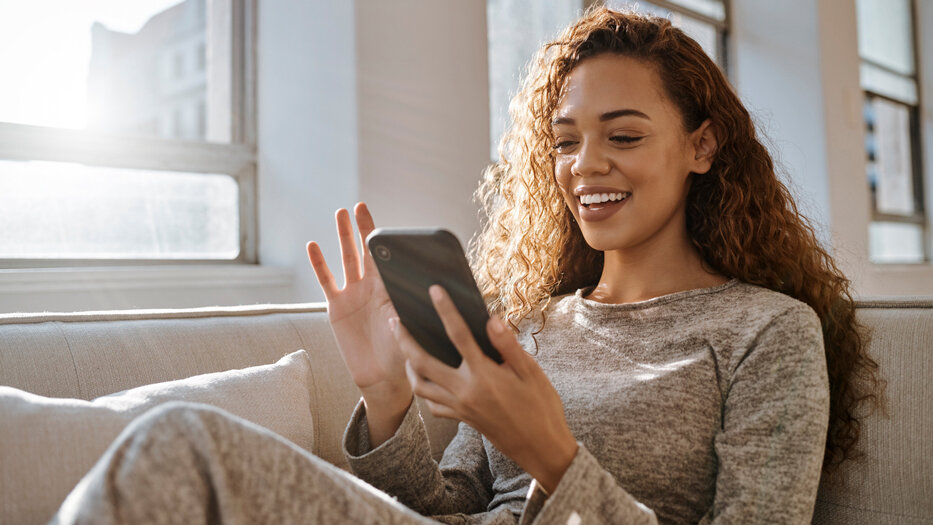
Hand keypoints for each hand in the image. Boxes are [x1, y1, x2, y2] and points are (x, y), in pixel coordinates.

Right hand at [306, 204, 410, 408]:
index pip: (387, 260)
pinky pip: (327, 281)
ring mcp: (353, 295)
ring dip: (343, 237)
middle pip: (366, 252)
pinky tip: (313, 245)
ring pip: (347, 259)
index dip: (384, 240)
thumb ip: (403, 314)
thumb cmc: (401, 355)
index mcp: (392, 291)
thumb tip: (406, 300)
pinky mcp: (336, 307)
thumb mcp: (406, 332)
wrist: (381, 378)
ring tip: (340, 214)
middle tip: (359, 206)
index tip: (383, 222)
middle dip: (363, 229)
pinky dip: (320, 264)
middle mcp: (372, 288)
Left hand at [391, 285, 578, 493]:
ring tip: (405, 348)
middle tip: (396, 321)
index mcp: (484, 375)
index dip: (446, 310)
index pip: (458, 335)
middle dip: (405, 340)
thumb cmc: (541, 407)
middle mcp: (465, 391)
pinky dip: (424, 390)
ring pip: (420, 386)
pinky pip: (432, 405)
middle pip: (423, 362)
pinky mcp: (461, 419)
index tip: (435, 291)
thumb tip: (490, 319)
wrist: (541, 448)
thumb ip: (508, 345)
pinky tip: (427, 378)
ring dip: (408, 365)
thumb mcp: (532, 372)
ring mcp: (460, 407)